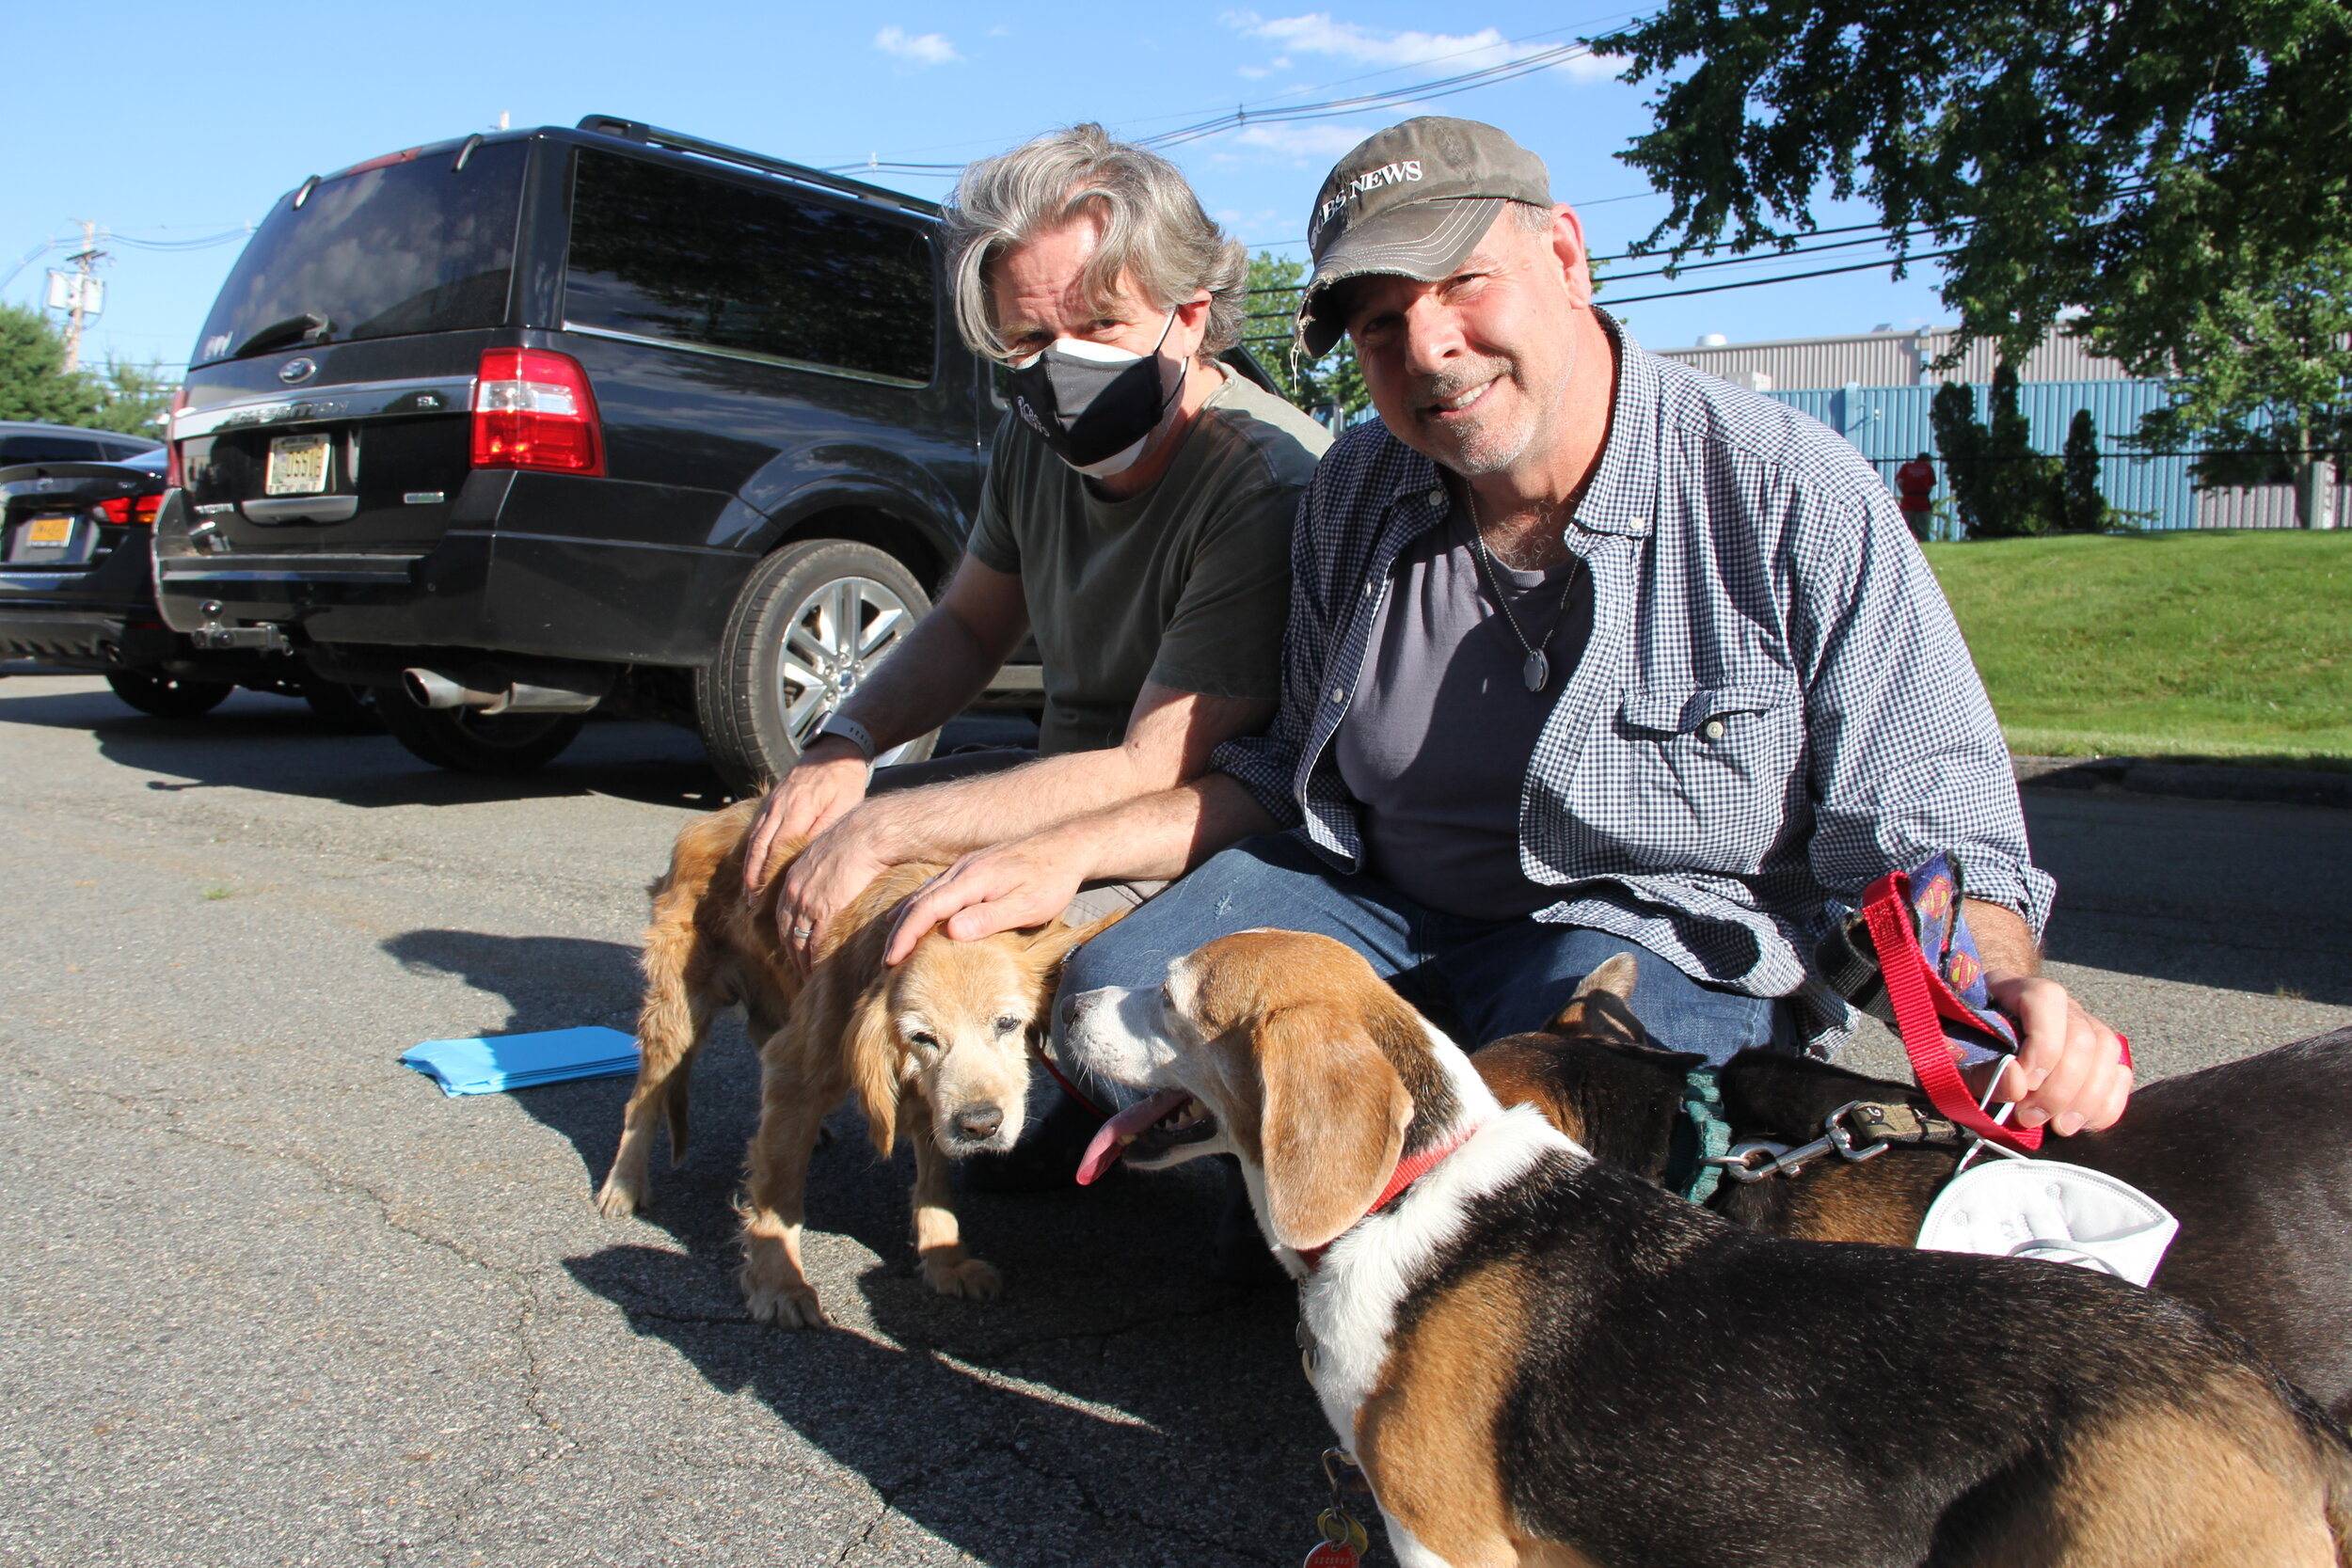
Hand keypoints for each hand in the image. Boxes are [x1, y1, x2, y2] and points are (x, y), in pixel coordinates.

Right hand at [742, 737, 871, 892]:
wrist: (835, 749)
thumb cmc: (845, 779)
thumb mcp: (844, 804)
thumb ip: (825, 828)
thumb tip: (808, 856)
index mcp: (797, 809)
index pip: (777, 848)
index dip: (767, 874)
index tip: (763, 897)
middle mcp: (779, 807)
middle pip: (760, 847)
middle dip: (753, 876)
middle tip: (750, 902)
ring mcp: (773, 803)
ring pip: (755, 839)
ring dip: (749, 865)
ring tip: (748, 890)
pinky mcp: (772, 800)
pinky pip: (757, 828)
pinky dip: (752, 849)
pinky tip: (752, 864)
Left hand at [776, 812, 896, 972]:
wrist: (864, 836)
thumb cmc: (853, 843)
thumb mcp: (824, 856)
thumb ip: (819, 874)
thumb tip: (827, 884)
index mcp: (793, 879)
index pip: (783, 916)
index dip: (787, 936)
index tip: (794, 950)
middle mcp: (794, 893)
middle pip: (787, 932)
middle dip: (792, 954)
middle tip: (800, 970)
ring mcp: (808, 902)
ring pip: (798, 940)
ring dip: (802, 961)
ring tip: (809, 976)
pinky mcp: (825, 909)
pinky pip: (815, 941)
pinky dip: (815, 958)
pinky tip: (820, 968)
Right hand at [884, 834, 1086, 965]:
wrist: (1068, 846)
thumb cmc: (1051, 880)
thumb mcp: (1027, 906)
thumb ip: (989, 918)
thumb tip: (951, 930)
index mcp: (972, 880)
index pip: (927, 909)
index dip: (906, 935)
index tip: (892, 960)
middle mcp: (962, 870)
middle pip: (918, 901)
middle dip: (899, 931)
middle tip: (886, 960)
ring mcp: (965, 867)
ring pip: (924, 892)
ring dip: (905, 918)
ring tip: (893, 943)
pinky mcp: (972, 867)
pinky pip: (935, 887)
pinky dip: (918, 904)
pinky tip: (913, 914)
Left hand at [1973, 972, 2132, 1135]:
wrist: (1975, 1040)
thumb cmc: (1960, 1043)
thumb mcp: (1953, 1055)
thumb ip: (1979, 1070)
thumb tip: (2018, 1085)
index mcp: (2014, 988)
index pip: (2045, 1000)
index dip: (2042, 1045)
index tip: (2024, 1084)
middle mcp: (2058, 1003)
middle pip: (2082, 1035)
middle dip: (2060, 1086)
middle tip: (2031, 1117)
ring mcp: (2084, 1025)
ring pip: (2107, 1053)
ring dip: (2086, 1098)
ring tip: (2058, 1126)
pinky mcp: (2100, 1054)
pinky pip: (2120, 1074)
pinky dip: (2107, 1102)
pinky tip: (2082, 1122)